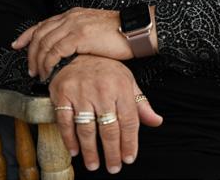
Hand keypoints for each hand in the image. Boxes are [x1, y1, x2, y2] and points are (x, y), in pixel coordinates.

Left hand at [12, 7, 133, 79]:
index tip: (16, 45)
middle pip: (40, 34)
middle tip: (30, 69)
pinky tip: (49, 73)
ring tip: (39, 75)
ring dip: (38, 61)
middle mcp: (70, 17)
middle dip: (30, 53)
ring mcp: (74, 25)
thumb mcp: (93, 31)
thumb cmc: (118, 35)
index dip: (26, 35)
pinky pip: (55, 51)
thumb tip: (66, 51)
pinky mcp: (79, 36)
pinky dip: (48, 63)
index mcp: (72, 14)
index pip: (42, 24)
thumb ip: (77, 36)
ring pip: (44, 43)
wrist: (135, 31)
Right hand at [49, 55, 162, 173]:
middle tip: (113, 167)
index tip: (129, 158)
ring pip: (86, 129)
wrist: (75, 52)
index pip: (129, 121)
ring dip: (90, 151)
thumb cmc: (104, 68)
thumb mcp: (127, 80)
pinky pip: (65, 122)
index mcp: (121, 87)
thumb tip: (156, 121)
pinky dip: (69, 139)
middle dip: (112, 152)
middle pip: (109, 129)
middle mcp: (102, 90)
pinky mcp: (62, 94)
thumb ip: (140, 103)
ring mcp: (81, 92)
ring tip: (94, 164)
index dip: (129, 143)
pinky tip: (75, 151)